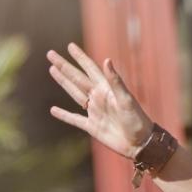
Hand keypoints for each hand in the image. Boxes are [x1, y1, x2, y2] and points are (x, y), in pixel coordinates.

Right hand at [47, 43, 153, 158]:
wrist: (140, 145)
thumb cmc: (137, 121)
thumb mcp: (126, 100)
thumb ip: (115, 81)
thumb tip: (106, 60)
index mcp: (106, 90)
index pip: (90, 69)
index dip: (80, 58)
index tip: (70, 46)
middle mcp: (98, 98)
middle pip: (77, 78)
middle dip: (64, 66)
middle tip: (50, 54)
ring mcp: (94, 112)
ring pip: (74, 94)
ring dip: (63, 82)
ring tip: (52, 70)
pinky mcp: (92, 127)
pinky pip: (74, 119)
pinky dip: (64, 115)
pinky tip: (53, 110)